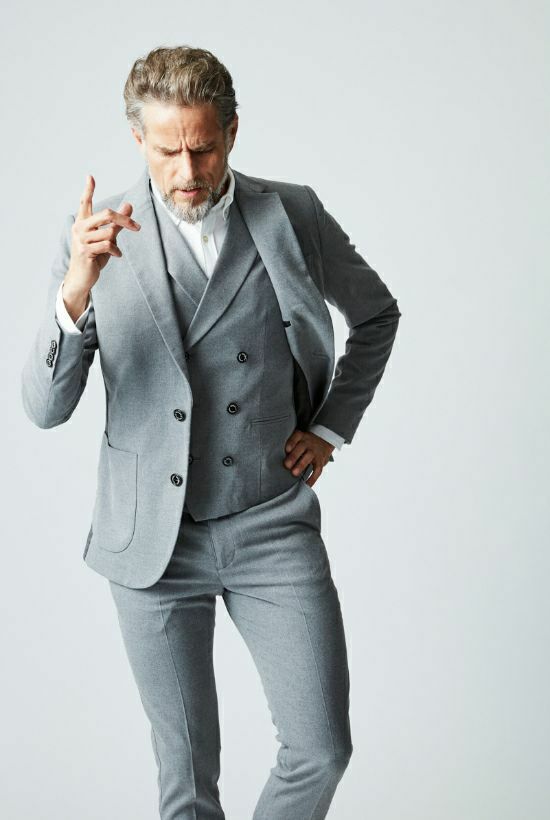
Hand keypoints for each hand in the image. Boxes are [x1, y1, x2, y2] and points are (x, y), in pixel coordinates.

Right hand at [64, 174, 140, 296]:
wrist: (81, 277)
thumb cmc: (94, 256)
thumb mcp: (107, 237)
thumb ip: (117, 223)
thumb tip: (129, 205)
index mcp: (82, 222)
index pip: (85, 203)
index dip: (88, 190)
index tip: (90, 177)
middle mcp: (79, 228)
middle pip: (106, 214)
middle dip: (124, 220)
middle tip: (137, 227)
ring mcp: (81, 240)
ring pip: (109, 232)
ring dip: (116, 242)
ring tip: (114, 249)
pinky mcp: (86, 251)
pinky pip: (107, 245)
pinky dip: (115, 251)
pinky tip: (117, 255)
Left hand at [283, 429, 334, 486]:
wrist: (324, 440)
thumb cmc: (304, 442)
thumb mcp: (298, 438)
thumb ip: (288, 444)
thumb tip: (272, 455)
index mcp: (301, 436)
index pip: (296, 436)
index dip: (291, 443)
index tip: (287, 449)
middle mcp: (308, 443)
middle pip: (301, 448)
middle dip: (294, 456)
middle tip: (286, 465)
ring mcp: (315, 452)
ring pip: (309, 457)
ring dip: (301, 465)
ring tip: (294, 473)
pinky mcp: (321, 461)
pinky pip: (317, 470)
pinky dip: (312, 478)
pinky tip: (306, 484)